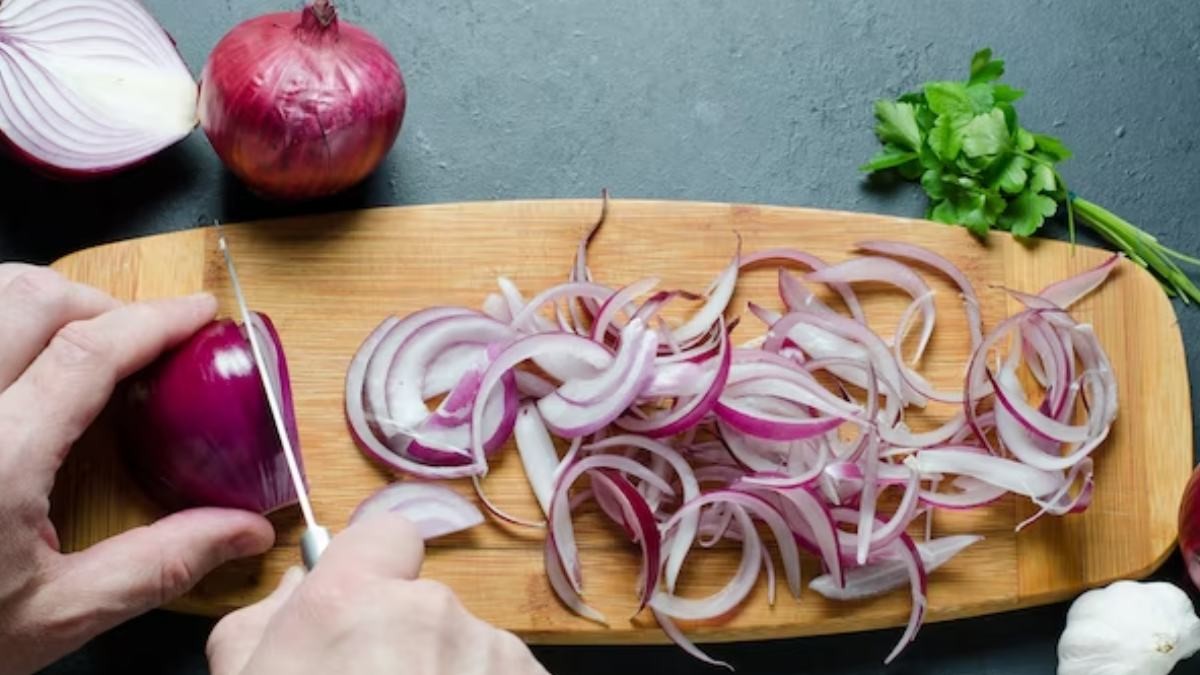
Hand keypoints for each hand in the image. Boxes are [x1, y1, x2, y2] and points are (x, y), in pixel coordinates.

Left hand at [0, 265, 274, 674]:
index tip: (198, 314)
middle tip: (139, 339)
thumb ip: (158, 563)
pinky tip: (15, 361)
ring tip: (77, 341)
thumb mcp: (56, 613)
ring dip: (41, 301)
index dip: (156, 321)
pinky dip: (1, 324)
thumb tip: (244, 532)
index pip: (90, 351)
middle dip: (101, 304)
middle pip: (33, 298)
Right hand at [207, 511, 548, 674]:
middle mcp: (433, 612)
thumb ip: (262, 626)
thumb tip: (295, 587)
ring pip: (469, 650)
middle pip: (424, 607)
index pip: (387, 534)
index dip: (374, 568)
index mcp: (353, 601)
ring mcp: (493, 655)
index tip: (359, 611)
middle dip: (405, 646)